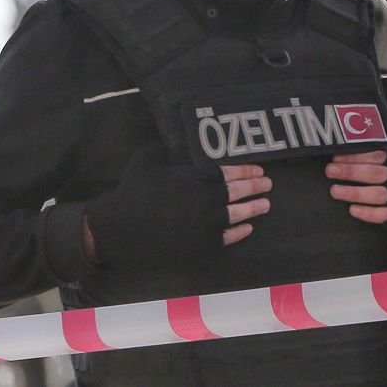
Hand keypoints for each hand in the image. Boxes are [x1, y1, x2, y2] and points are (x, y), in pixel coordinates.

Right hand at [82, 146, 272, 267]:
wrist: (117, 228)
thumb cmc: (132, 191)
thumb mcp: (148, 160)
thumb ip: (167, 150)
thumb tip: (178, 141)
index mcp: (193, 178)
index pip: (228, 173)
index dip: (246, 171)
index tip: (259, 171)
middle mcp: (202, 201)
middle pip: (236, 193)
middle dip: (255, 188)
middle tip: (268, 186)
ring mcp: (201, 225)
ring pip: (235, 216)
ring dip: (252, 210)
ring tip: (265, 206)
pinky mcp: (197, 246)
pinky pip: (224, 239)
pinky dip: (238, 233)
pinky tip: (248, 229)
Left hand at [326, 147, 386, 245]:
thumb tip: (365, 122)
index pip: (380, 154)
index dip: (356, 155)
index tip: (335, 157)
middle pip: (377, 173)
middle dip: (350, 171)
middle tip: (329, 171)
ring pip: (378, 195)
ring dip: (353, 192)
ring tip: (334, 190)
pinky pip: (385, 216)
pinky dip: (367, 213)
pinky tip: (352, 209)